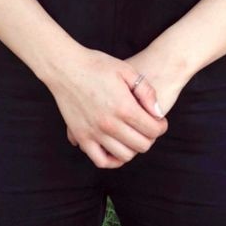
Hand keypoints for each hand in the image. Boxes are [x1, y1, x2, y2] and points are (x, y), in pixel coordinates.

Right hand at [52, 47, 170, 167]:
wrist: (65, 67)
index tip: (159, 121)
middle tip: (147, 128)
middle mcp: (110, 124)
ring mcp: (94, 133)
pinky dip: (112, 160)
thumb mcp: (127, 71)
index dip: (161, 127)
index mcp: (124, 107)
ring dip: (133, 148)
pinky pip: (101, 160)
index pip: (153, 130)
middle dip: (150, 138)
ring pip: (124, 156)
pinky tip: (116, 148)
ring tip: (132, 136)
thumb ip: (147, 92)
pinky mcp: (81, 136)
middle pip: (142, 146)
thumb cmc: (97, 66)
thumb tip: (158, 113)